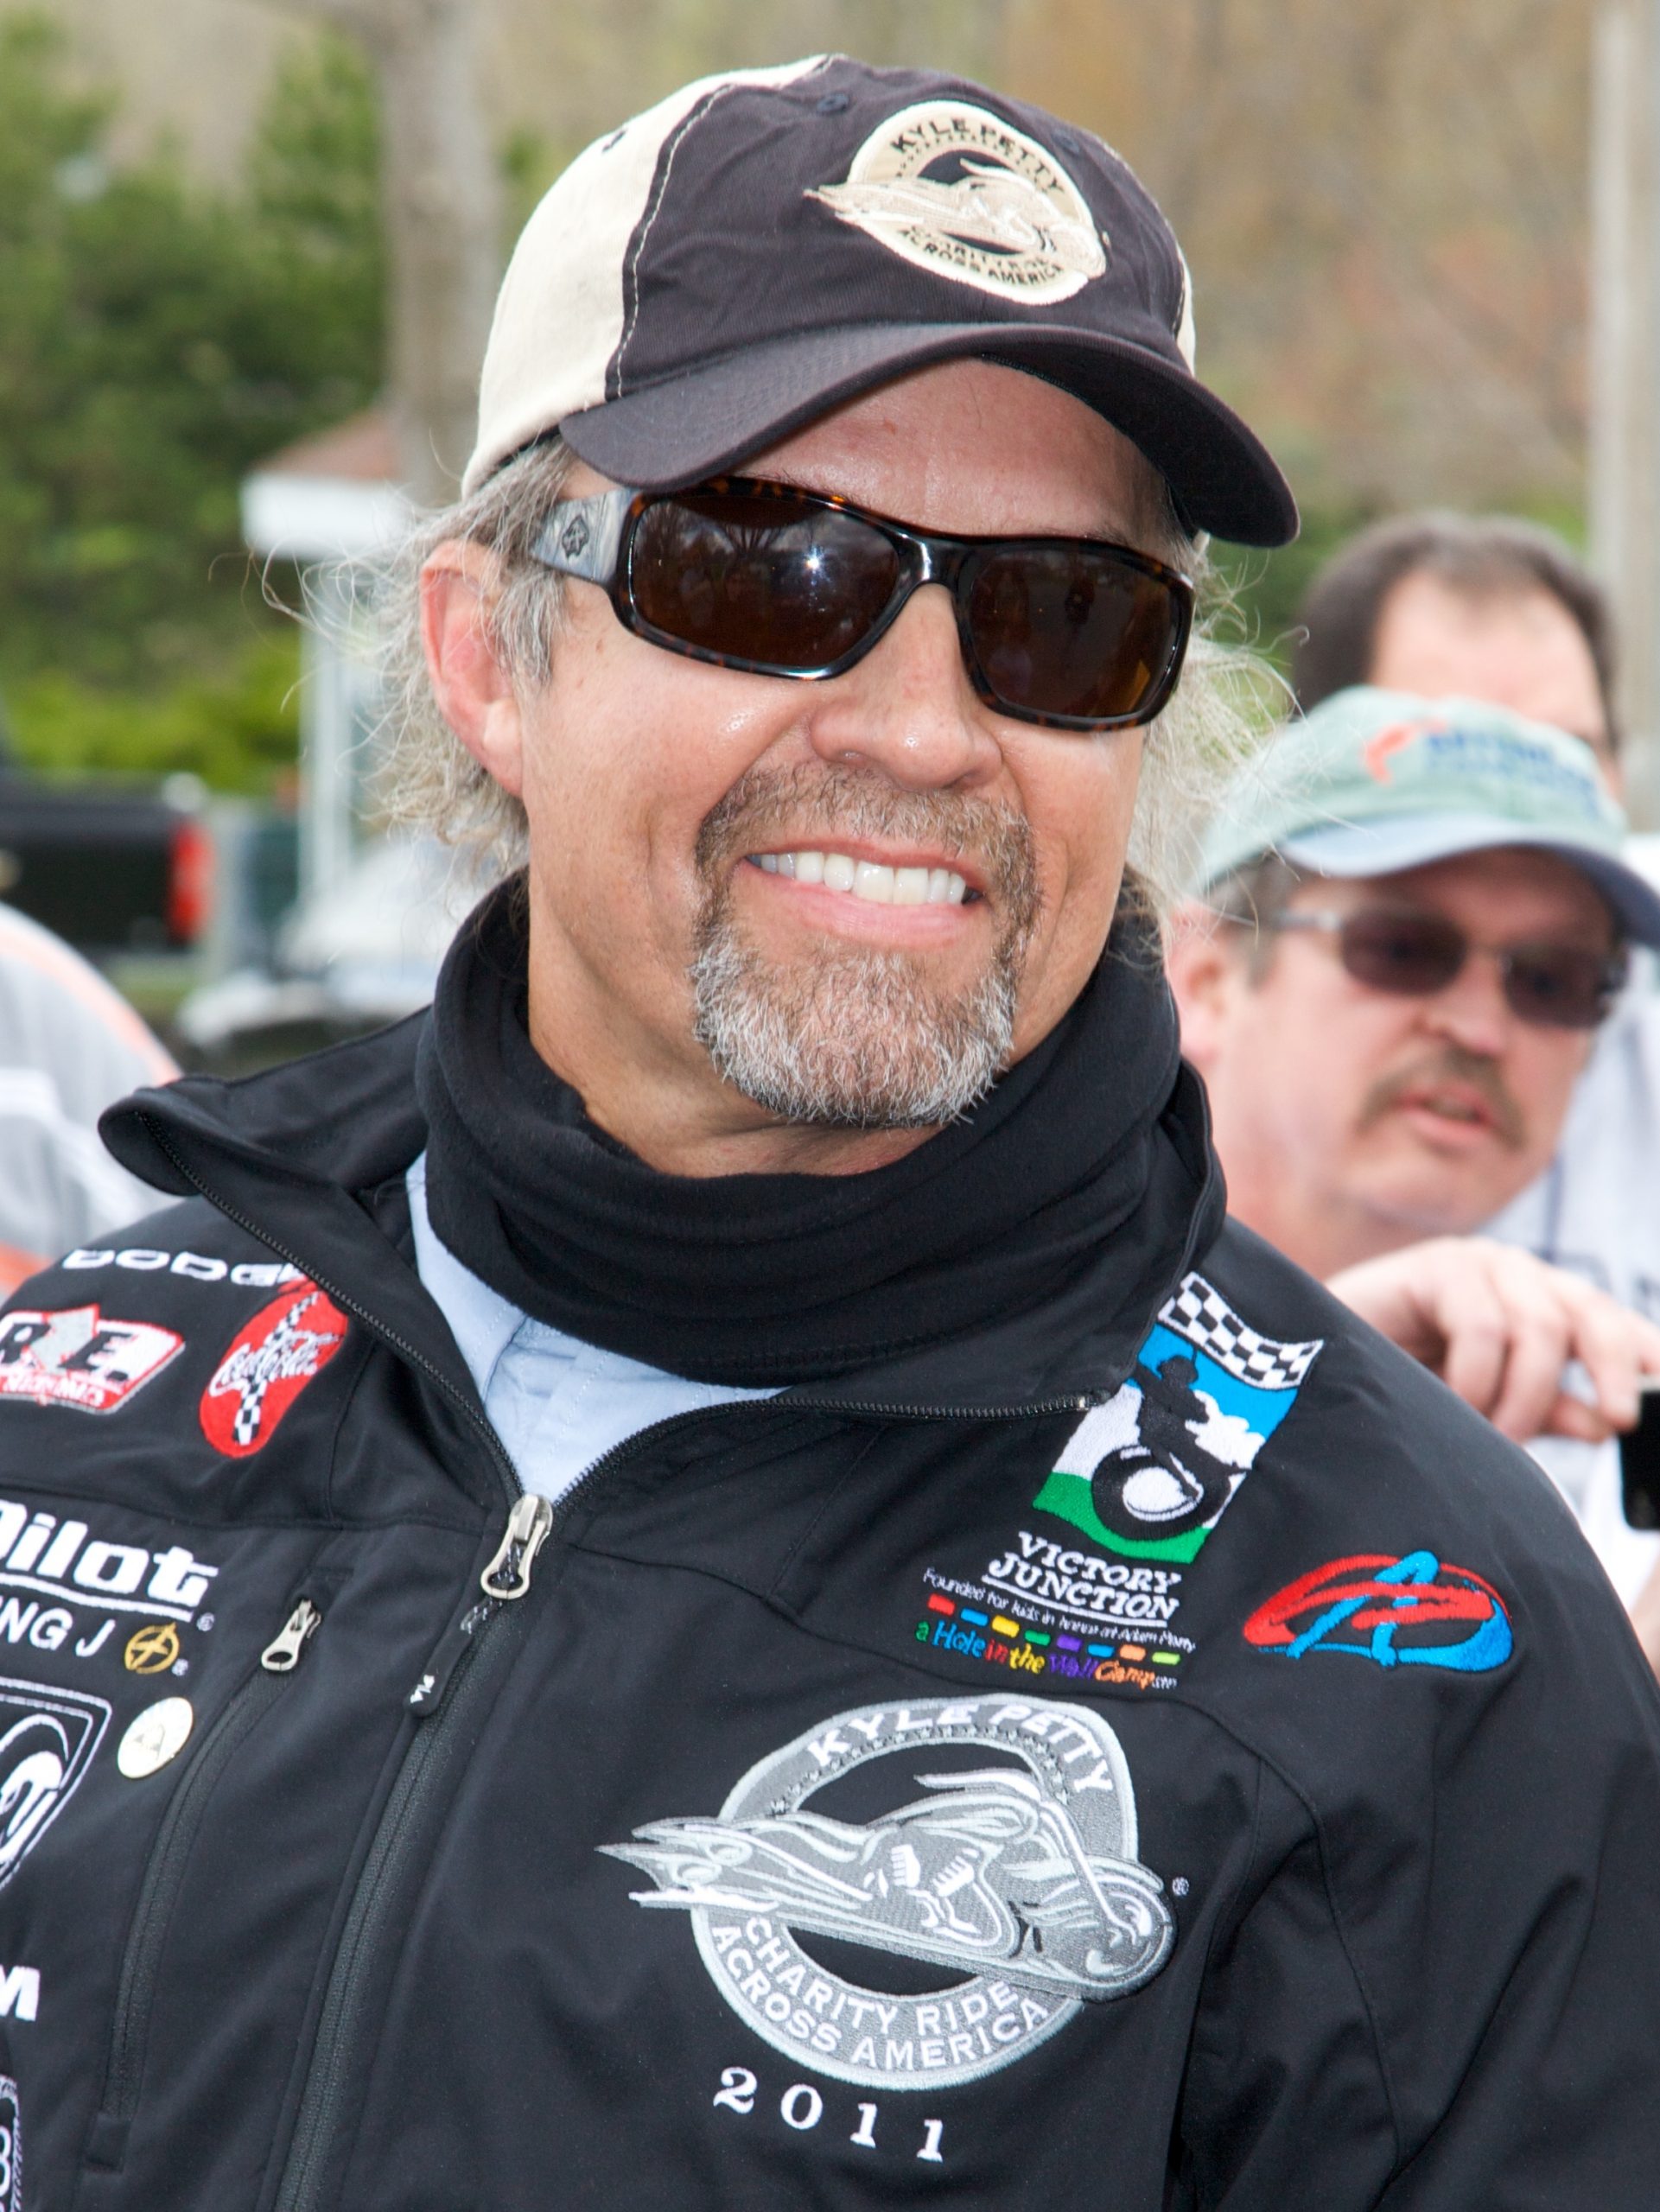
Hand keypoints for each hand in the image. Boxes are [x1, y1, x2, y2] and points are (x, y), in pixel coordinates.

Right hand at [1325, 1237, 1659, 1443]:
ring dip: (1519, 1398)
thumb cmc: (1401, 1388)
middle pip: (1595, 1314)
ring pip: (1540, 1326)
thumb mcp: (1491, 1410)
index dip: (1646, 1355)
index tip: (1653, 1406)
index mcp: (1546, 1307)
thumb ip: (1548, 1410)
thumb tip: (1608, 1421)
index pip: (1615, 1325)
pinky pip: (1484, 1326)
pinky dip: (1475, 1380)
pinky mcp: (1437, 1265)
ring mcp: (1481, 1264)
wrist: (1311, 1371)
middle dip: (1611, 1370)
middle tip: (1616, 1421)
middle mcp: (1522, 1278)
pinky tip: (1449, 1403)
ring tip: (1488, 1434)